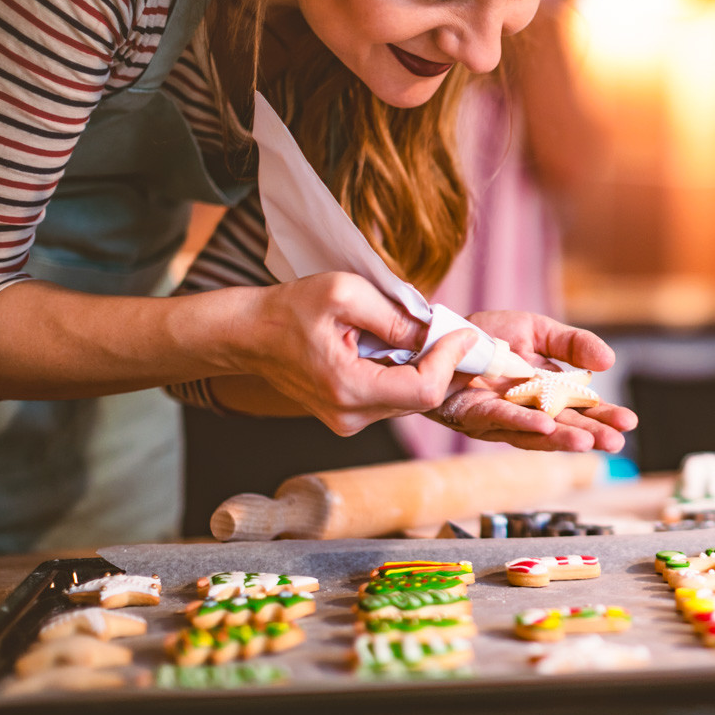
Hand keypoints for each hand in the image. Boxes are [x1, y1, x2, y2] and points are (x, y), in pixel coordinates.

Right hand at [236, 272, 479, 435]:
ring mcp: (349, 420)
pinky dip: (410, 374)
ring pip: (412, 400)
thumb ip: (393, 314)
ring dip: (429, 369)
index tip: (466, 333)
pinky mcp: (350, 416)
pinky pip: (395, 397)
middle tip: (460, 333)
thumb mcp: (344, 293)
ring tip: (433, 336)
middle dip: (447, 365)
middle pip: (423, 399)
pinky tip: (408, 349)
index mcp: (348, 389)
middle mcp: (351, 416)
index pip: (424, 390)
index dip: (451, 361)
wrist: (248, 334)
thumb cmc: (289, 309)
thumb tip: (434, 330)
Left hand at [426, 310, 637, 451]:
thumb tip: (610, 362)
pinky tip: (545, 427)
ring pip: (535, 432)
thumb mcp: (538, 331)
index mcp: (545, 393)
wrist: (441, 332)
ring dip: (562, 438)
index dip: (603, 417)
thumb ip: (574, 345)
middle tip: (616, 443)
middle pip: (562, 426)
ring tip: (588, 443)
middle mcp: (526, 411)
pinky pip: (500, 419)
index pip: (580, 409)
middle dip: (590, 434)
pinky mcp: (473, 413)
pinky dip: (523, 423)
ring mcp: (500, 417)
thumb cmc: (487, 335)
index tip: (628, 423)